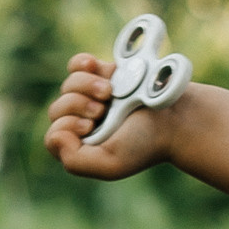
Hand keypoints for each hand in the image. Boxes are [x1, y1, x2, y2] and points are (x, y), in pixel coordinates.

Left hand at [44, 55, 177, 181]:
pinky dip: (81, 64)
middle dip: (78, 105)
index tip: (91, 125)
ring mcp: (93, 97)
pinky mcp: (105, 74)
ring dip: (85, 85)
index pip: (54, 135)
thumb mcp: (110, 163)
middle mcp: (84, 121)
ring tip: (109, 91)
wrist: (174, 116)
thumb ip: (75, 161)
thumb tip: (56, 134)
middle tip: (102, 109)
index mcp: (82, 146)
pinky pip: (77, 65)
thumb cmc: (146, 142)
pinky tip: (93, 65)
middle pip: (57, 108)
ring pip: (68, 85)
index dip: (68, 126)